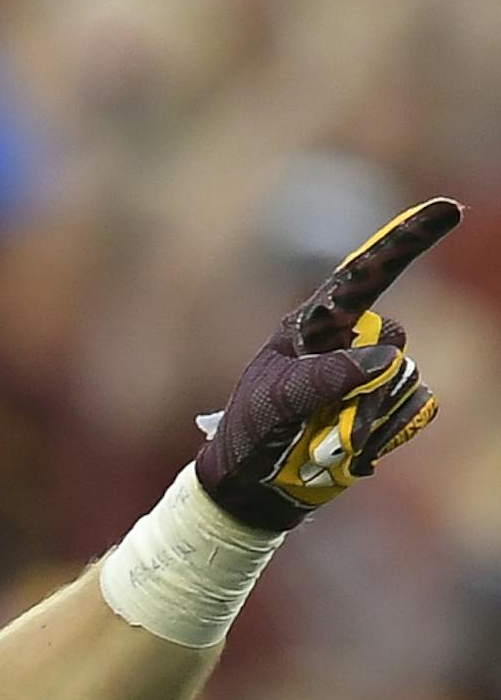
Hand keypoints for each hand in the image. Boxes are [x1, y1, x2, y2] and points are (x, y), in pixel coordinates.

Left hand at [197, 197, 460, 528]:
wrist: (253, 490)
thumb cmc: (252, 435)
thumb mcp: (275, 401)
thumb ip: (325, 376)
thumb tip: (387, 358)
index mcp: (316, 325)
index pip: (365, 273)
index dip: (405, 239)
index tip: (448, 209)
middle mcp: (350, 342)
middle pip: (394, 338)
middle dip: (364, 389)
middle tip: (322, 427)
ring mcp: (371, 376)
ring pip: (403, 380)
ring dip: (368, 421)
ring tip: (323, 447)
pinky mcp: (387, 410)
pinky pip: (416, 409)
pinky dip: (387, 435)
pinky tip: (351, 455)